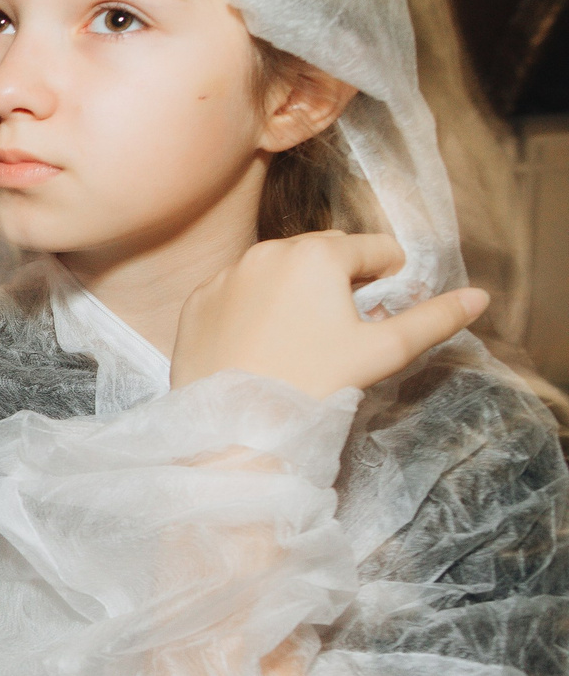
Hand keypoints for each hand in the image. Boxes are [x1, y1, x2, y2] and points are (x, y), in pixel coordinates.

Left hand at [170, 232, 487, 398]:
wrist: (234, 427)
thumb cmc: (313, 385)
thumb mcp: (382, 352)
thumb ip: (433, 319)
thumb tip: (478, 298)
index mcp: (317, 254)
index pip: (373, 248)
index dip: (389, 276)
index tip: (386, 306)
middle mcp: (267, 252)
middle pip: (324, 252)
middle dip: (343, 279)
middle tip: (348, 325)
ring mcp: (226, 275)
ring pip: (277, 270)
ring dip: (298, 289)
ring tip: (306, 337)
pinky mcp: (197, 302)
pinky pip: (237, 292)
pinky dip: (255, 307)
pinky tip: (263, 344)